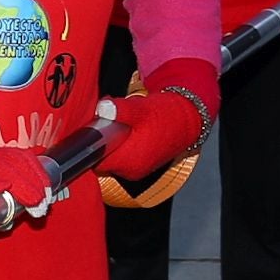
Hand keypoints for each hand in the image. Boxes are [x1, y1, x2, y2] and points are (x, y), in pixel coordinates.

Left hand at [94, 76, 214, 209]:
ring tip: (120, 126)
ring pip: (112, 157)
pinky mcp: (140, 165)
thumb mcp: (141, 109)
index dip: (91, 143)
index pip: (95, 159)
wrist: (188, 119)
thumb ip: (121, 110)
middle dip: (101, 140)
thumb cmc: (167, 115)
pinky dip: (121, 145)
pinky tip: (128, 131)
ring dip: (111, 142)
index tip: (92, 128)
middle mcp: (131, 171)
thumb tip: (104, 108)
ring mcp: (136, 169)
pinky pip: (122, 157)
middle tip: (107, 122)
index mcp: (128, 162)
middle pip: (102, 158)